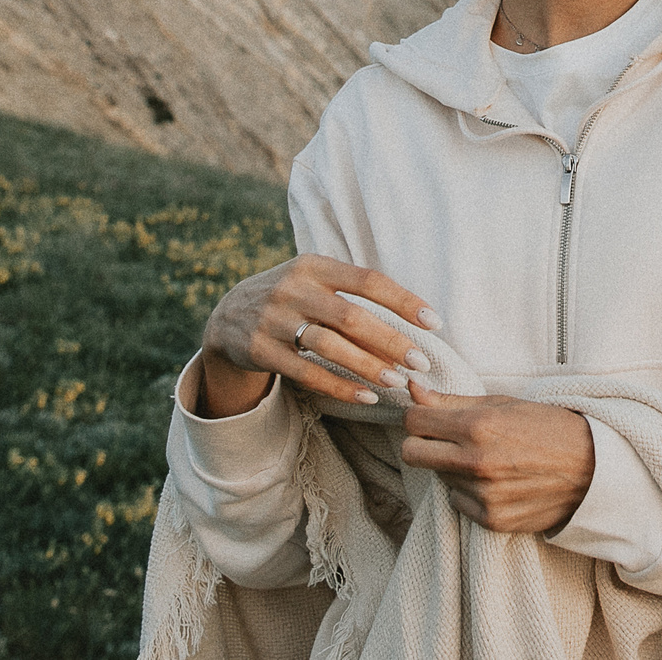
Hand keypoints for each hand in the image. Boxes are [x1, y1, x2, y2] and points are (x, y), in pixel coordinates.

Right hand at [197, 255, 437, 416]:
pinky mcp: (260, 350)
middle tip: (421, 363)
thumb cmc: (292, 299)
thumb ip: (352, 293)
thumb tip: (412, 319)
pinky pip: (306, 373)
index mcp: (313, 265)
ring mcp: (273, 319)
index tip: (434, 322)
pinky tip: (366, 397)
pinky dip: (339, 387)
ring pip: (329, 346)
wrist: (227, 316)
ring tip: (397, 382)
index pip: (367, 280)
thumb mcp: (314, 281)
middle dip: (390, 341)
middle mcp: (292, 288)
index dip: (404, 301)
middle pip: (351, 316)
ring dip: (367, 366)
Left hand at [399, 382, 596, 533]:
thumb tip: (414, 390)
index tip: (429, 416)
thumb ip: (452, 400)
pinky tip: (496, 482)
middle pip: (412, 453)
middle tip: (446, 440)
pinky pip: (458, 502)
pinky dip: (470, 492)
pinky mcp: (491, 520)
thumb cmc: (548, 427)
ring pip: (438, 478)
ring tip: (486, 459)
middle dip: (422, 443)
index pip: (414, 421)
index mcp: (478, 426)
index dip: (419, 415)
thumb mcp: (503, 403)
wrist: (592, 468)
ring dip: (452, 468)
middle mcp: (475, 463)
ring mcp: (482, 495)